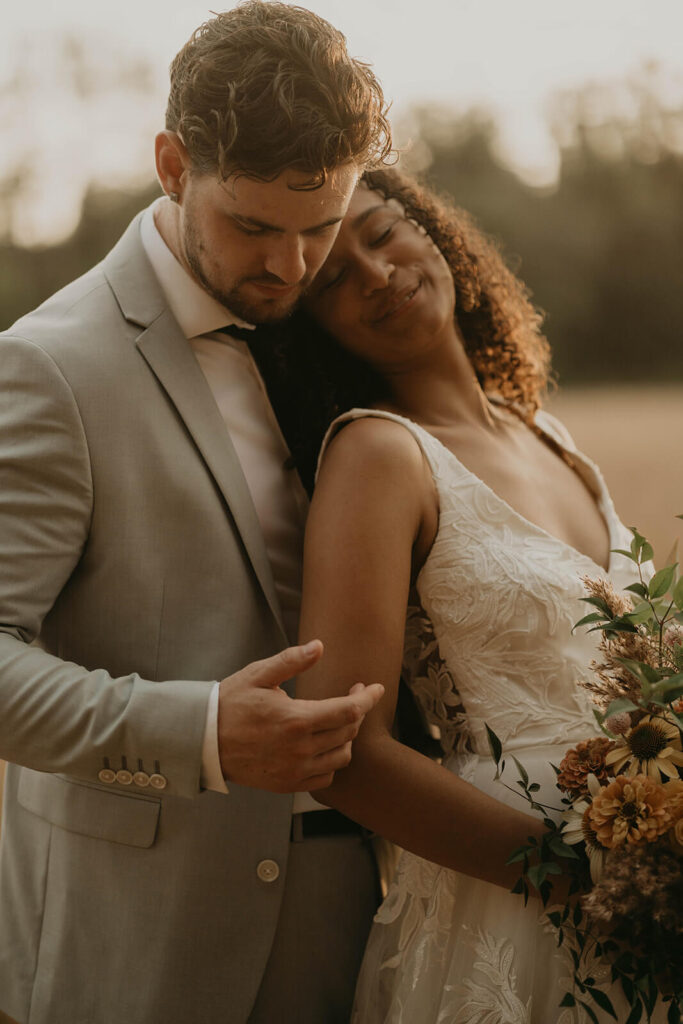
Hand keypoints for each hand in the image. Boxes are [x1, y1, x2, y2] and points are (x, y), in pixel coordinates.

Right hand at [217, 640, 383, 792]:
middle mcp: (299, 749)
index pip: (348, 711)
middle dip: (358, 711)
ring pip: (341, 757)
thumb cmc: (230, 703)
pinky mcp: (287, 784)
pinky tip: (325, 745)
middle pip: (348, 732)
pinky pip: (325, 778)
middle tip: (352, 695)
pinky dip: (332, 762)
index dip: (367, 699)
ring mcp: (294, 770)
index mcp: (296, 720)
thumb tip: (319, 646)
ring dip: (347, 737)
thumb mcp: (258, 674)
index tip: (375, 688)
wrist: (203, 741)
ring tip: (339, 720)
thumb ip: (292, 661)